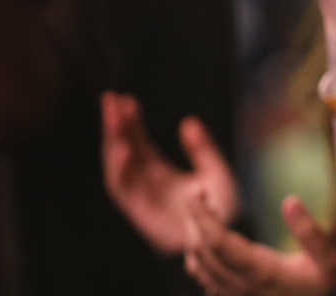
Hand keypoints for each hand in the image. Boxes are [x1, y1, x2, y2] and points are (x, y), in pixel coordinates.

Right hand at [101, 92, 239, 254]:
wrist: (225, 237)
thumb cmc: (221, 209)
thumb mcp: (215, 171)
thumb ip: (202, 148)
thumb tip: (188, 121)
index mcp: (160, 173)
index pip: (139, 143)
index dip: (130, 122)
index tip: (124, 99)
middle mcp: (147, 184)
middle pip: (124, 150)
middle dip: (115, 125)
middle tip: (110, 99)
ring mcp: (142, 197)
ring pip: (118, 166)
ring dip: (113, 141)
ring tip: (113, 117)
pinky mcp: (140, 211)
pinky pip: (124, 189)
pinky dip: (120, 168)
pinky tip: (122, 147)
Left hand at [184, 192, 335, 295]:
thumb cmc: (328, 280)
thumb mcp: (331, 259)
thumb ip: (310, 232)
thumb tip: (290, 200)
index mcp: (262, 272)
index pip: (219, 243)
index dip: (203, 217)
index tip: (196, 191)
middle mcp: (242, 286)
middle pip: (203, 252)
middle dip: (194, 220)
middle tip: (199, 192)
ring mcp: (236, 295)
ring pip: (199, 266)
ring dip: (193, 235)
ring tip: (200, 209)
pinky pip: (204, 276)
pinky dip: (198, 253)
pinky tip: (206, 237)